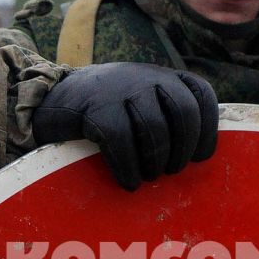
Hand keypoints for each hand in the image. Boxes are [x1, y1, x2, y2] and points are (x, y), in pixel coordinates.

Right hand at [32, 62, 218, 190]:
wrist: (51, 102)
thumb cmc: (104, 112)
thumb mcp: (139, 102)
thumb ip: (167, 114)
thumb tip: (197, 155)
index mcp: (162, 76)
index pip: (201, 94)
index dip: (207, 130)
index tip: (199, 157)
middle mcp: (145, 76)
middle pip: (184, 112)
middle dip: (183, 149)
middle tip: (171, 170)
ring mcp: (119, 88)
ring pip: (155, 128)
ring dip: (156, 162)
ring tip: (148, 176)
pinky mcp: (95, 107)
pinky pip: (122, 142)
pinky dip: (128, 168)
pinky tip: (128, 182)